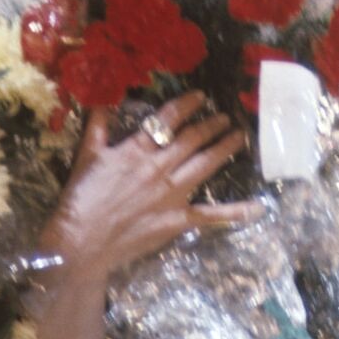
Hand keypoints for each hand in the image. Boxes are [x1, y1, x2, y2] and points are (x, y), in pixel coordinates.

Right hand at [38, 91, 259, 283]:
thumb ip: (97, 124)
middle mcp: (160, 167)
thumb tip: (102, 96)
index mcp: (137, 150)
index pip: (168, 119)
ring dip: (225, 148)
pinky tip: (258, 207)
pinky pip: (210, 214)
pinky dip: (235, 211)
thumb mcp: (86, 155)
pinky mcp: (177, 220)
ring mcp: (172, 194)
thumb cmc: (81, 198)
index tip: (201, 97)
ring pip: (205, 165)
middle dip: (212, 125)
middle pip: (193, 139)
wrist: (81, 242)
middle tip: (226, 117)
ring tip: (239, 137)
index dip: (187, 105)